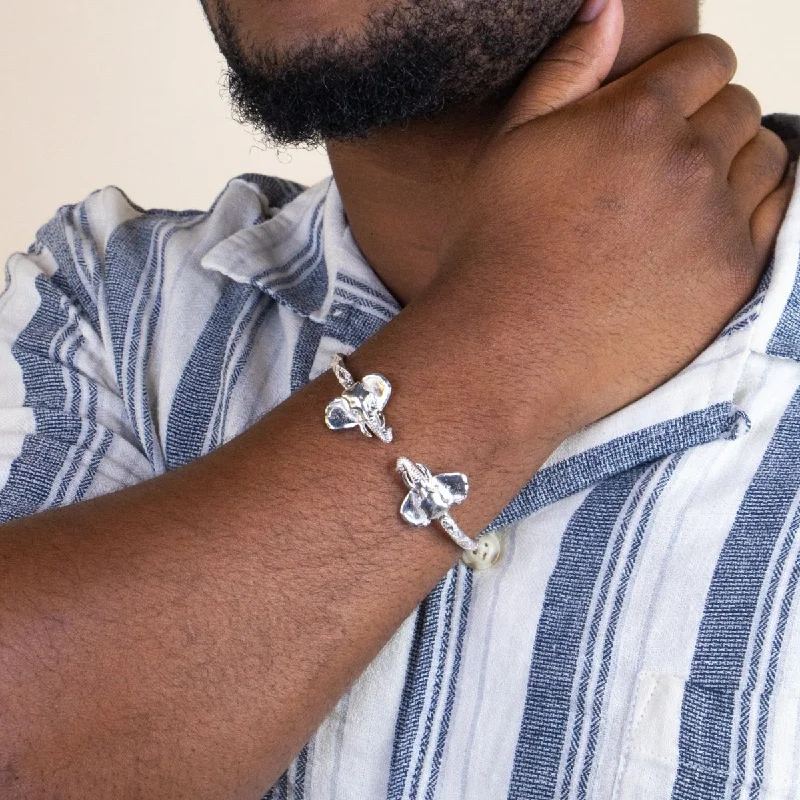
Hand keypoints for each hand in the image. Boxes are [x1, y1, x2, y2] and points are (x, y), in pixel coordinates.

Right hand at [424, 0, 792, 435]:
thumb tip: (609, 6)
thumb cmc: (497, 248)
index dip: (684, 77)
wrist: (506, 349)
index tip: (664, 103)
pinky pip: (774, 215)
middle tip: (662, 159)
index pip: (708, 59)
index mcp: (635, 117)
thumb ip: (569, 68)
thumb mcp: (514, 145)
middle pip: (738, 107)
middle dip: (706, 120)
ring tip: (684, 192)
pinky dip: (748, 210)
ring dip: (733, 162)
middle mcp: (688, 162)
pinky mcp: (732, 277)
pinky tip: (704, 226)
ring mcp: (716, 224)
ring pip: (766, 158)